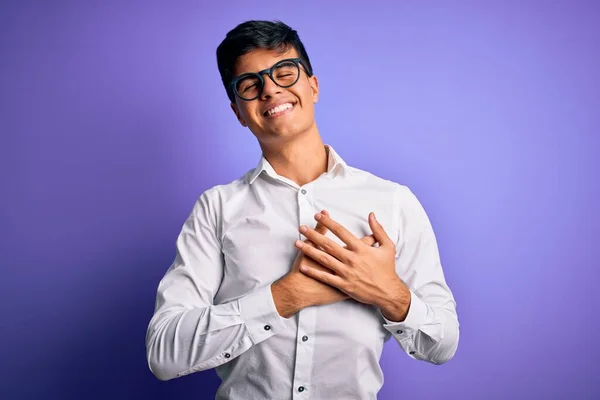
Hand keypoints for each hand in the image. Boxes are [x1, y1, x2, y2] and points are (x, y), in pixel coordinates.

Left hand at [295, 211, 409, 317]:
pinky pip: (325, 277)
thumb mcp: (388, 247)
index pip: (341, 231)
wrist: (388, 292)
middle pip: (328, 244)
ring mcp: (346, 272)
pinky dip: (313, 272)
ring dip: (309, 250)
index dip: (328, 222)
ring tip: (297, 243)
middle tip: (302, 227)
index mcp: (361, 249)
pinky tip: (302, 266)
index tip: (318, 216)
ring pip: (324, 259)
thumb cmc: (387, 269)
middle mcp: (352, 259)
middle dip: (313, 234)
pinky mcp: (343, 285)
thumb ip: (378, 230)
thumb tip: (371, 215)